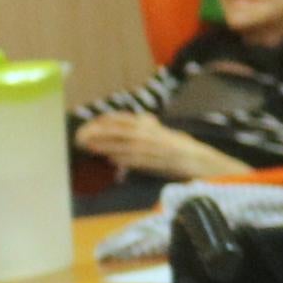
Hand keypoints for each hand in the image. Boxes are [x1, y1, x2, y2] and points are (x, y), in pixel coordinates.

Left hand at [82, 113, 239, 180]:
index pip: (123, 120)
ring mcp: (154, 148)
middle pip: (120, 131)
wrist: (202, 161)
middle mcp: (151, 134)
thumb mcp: (165, 134)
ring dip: (107, 146)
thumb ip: (150, 129)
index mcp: (150, 127)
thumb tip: (138, 123)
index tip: (89, 125)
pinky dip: (126, 159)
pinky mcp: (158, 162)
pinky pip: (140, 159)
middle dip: (99, 134)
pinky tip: (113, 160)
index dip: (104, 122)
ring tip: (89, 147)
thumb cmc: (183, 149)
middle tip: (80, 136)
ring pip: (126, 145)